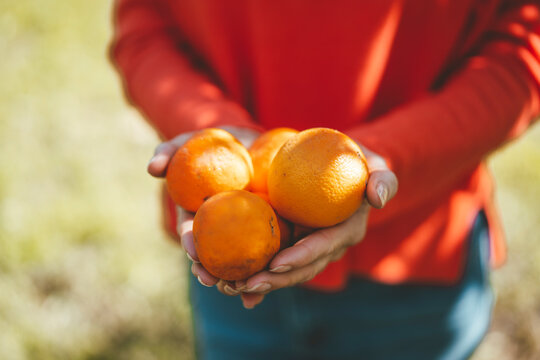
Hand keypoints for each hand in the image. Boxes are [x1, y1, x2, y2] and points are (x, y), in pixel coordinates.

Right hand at [147, 126, 260, 297]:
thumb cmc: (214, 142)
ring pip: (240, 261)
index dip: (190, 244)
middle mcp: (219, 228)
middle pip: (215, 255)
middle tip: (217, 283)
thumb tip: (152, 168)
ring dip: (239, 280)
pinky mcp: (267, 229)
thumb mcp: (191, 142)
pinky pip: (268, 250)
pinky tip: (269, 288)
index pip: (191, 232)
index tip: (194, 254)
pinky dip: (267, 269)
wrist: (249, 142)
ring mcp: (243, 231)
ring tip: (246, 293)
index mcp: (198, 214)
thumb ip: (170, 152)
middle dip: (213, 272)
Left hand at [227, 146, 396, 308]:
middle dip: (274, 281)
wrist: (337, 167)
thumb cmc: (355, 163)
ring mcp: (306, 248)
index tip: (276, 263)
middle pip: (300, 269)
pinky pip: (271, 263)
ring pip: (283, 272)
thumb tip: (378, 198)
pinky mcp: (290, 244)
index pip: (322, 247)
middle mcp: (325, 247)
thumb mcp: (373, 165)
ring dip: (258, 283)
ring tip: (229, 287)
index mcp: (344, 232)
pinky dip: (253, 277)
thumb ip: (382, 179)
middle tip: (245, 284)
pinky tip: (227, 286)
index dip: (301, 257)